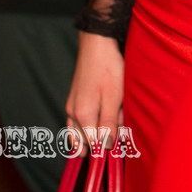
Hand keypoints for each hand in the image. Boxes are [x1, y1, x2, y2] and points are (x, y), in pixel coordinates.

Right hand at [65, 31, 123, 153]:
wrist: (97, 45)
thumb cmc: (108, 70)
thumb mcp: (114, 98)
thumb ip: (109, 123)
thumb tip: (106, 146)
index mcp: (83, 116)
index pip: (93, 143)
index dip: (106, 146)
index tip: (119, 144)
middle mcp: (73, 114)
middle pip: (85, 140)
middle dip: (99, 141)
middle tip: (115, 137)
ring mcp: (71, 106)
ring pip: (79, 131)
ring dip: (92, 135)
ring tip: (107, 131)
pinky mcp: (74, 99)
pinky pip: (77, 121)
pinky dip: (87, 126)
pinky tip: (96, 123)